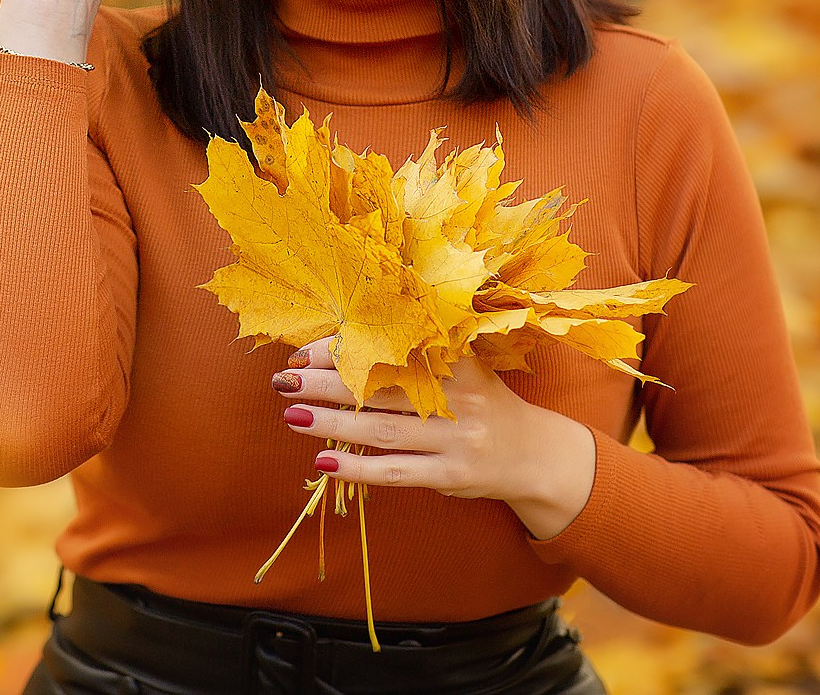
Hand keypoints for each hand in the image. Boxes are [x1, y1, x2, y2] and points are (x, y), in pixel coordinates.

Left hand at [272, 336, 597, 540]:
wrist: (535, 454)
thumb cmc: (481, 402)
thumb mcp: (462, 365)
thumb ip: (415, 352)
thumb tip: (339, 344)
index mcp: (456, 359)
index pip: (390, 348)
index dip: (344, 349)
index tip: (304, 351)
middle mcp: (458, 396)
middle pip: (380, 387)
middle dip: (326, 382)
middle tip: (284, 379)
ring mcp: (456, 438)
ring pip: (382, 430)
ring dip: (331, 423)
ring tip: (292, 414)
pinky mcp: (452, 475)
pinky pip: (397, 472)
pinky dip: (358, 469)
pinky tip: (323, 463)